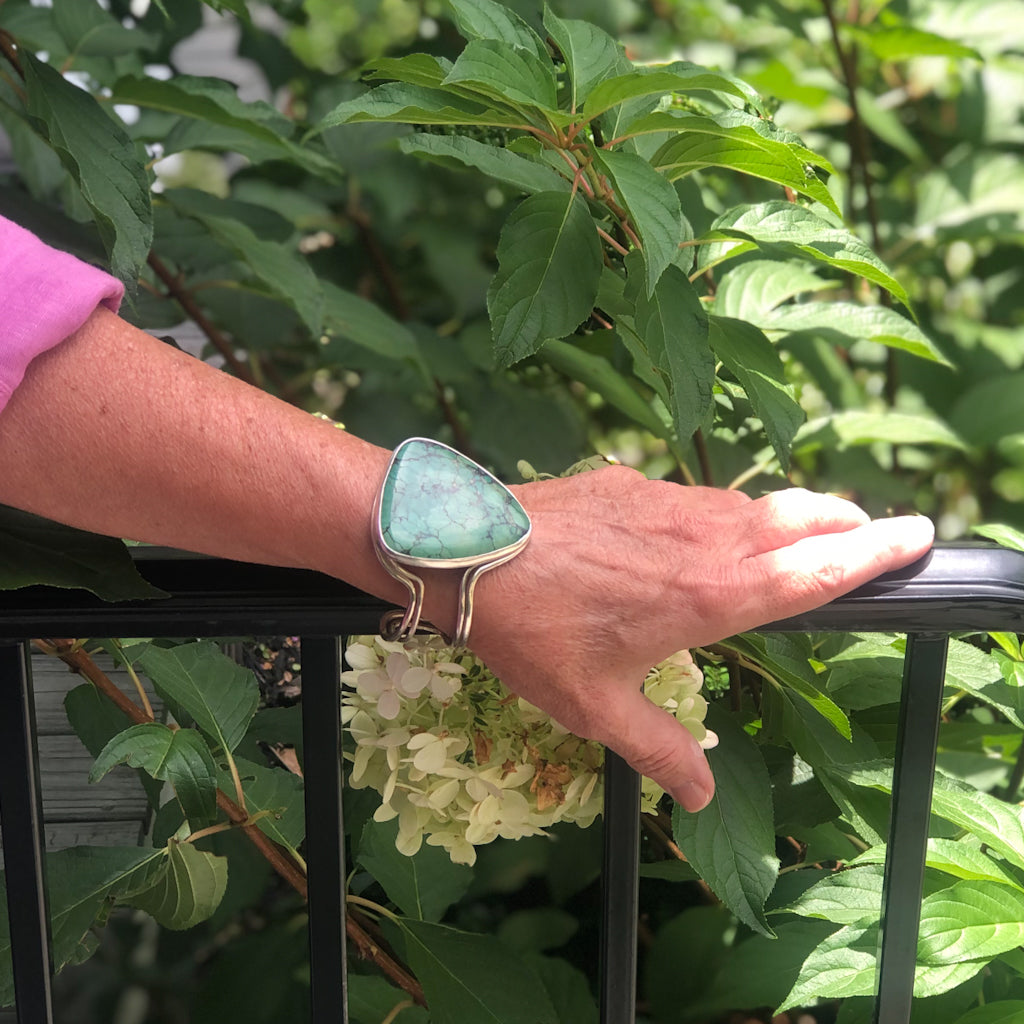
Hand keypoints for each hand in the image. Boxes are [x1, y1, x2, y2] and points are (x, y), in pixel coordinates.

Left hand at [465, 466, 933, 811]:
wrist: (467, 550)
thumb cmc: (532, 633)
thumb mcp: (594, 708)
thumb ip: (658, 750)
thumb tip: (700, 798)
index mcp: (710, 598)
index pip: (815, 571)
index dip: (871, 554)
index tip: (916, 536)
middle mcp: (704, 540)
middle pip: (801, 518)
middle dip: (845, 523)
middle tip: (869, 533)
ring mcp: (669, 503)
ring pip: (753, 501)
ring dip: (790, 513)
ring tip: (804, 529)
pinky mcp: (634, 482)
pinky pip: (699, 495)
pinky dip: (726, 510)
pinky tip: (706, 530)